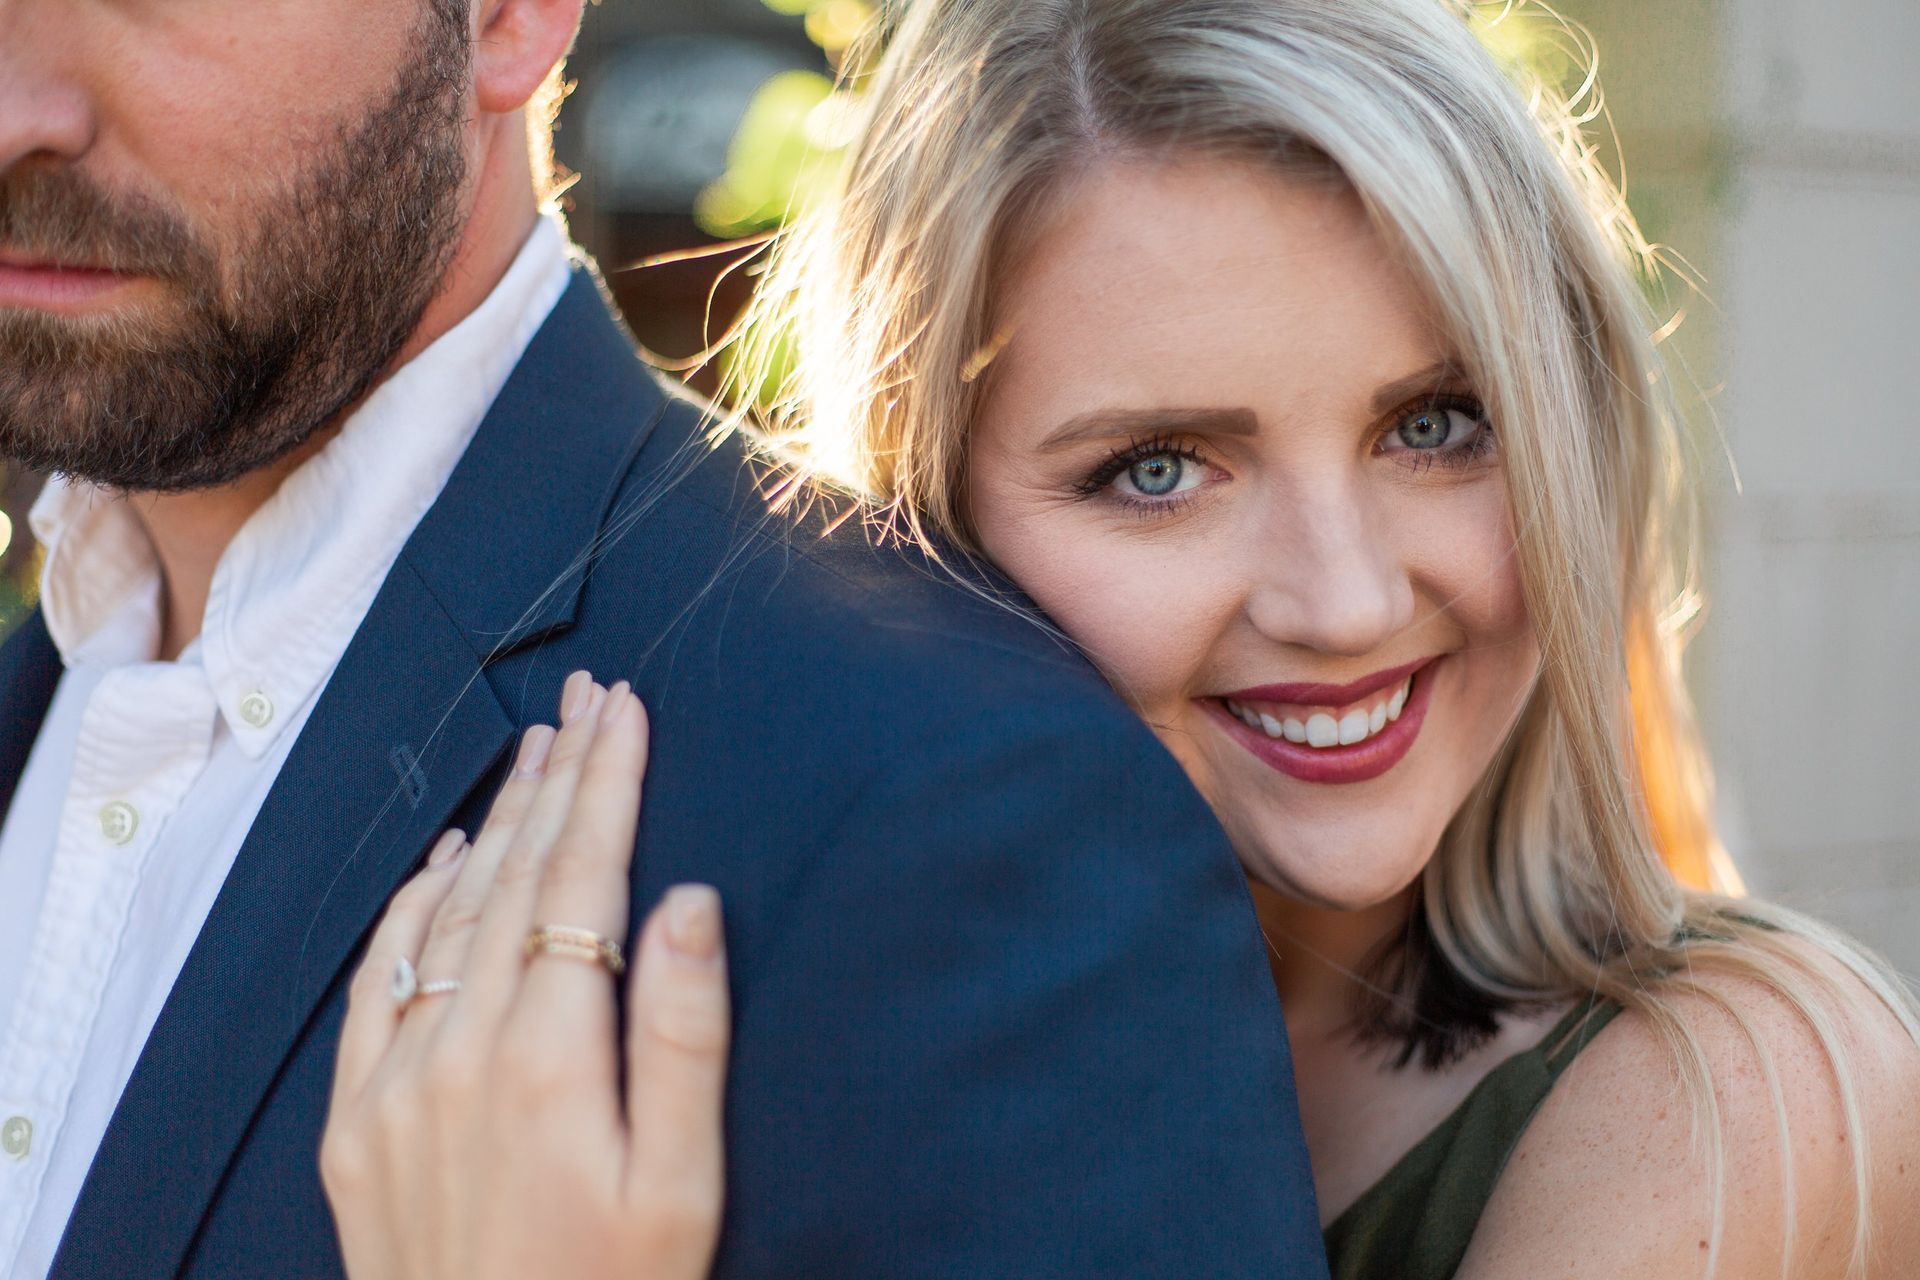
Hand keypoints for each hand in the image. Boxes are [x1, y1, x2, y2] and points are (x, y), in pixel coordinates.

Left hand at [322, 672, 729, 1279]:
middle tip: (586, 701)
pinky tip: (442, 858)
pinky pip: (378, 979)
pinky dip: (411, 905)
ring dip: (494, 823)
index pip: (582, 879)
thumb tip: (690, 901)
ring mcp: (397, 1082)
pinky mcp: (356, 1120)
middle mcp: (461, 1051)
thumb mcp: (684, 1182)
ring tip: (535, 751)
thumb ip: (686, 1036)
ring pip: (449, 913)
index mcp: (552, 1057)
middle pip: (515, 876)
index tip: (625, 711)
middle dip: (558, 776)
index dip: (607, 786)